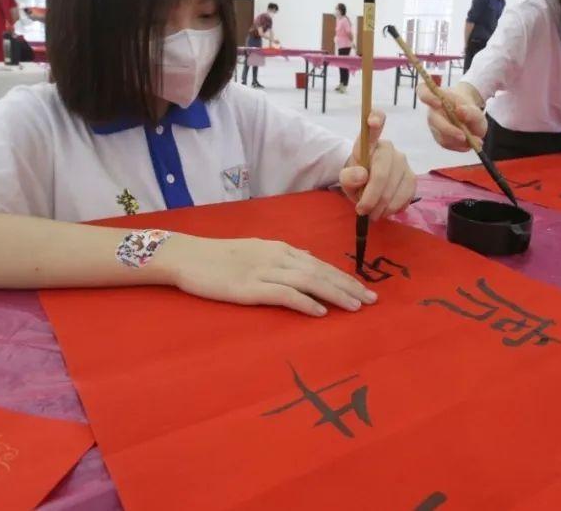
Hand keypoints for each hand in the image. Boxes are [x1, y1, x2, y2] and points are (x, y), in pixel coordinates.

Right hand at [163, 235, 376, 316]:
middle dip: (349, 286)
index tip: (364, 290)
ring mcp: (265, 271)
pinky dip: (305, 302)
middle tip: (372, 300)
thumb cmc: (220, 256)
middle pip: (321, 272)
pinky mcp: (251, 288)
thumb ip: (284, 255)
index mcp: (280, 248)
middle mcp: (278, 257)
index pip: (320, 264)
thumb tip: (309, 257)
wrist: (188, 256)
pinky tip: (320, 312)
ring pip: (309, 281)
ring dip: (335, 294)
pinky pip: (284, 294)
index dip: (344, 277)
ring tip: (355, 307)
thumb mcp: (257, 249)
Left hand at [339, 110, 415, 219]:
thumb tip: (362, 176)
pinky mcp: (412, 178)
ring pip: (394, 188)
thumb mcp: (345, 179)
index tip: (371, 121)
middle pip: (382, 172)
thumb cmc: (357, 178)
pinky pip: (405, 196)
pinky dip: (393, 208)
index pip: (376, 122)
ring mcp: (404, 162)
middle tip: (362, 210)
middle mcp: (389, 148)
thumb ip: (348, 177)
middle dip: (372, 196)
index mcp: (369, 142)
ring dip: (382, 206)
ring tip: (372, 213)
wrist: (369, 187)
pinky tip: (385, 210)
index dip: (376, 118)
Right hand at [418, 83, 486, 151]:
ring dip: (458, 140)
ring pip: (441, 136)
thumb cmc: (470, 110)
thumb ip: (470, 111)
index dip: (428, 97)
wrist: (470, 117)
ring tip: (476, 140)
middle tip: (464, 136)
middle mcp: (432, 112)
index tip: (439, 103)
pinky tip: (470, 143)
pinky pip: (447, 144)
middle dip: (448, 130)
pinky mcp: (439, 138)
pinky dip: (459, 146)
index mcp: (437, 97)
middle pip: (433, 120)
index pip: (423, 92)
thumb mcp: (476, 111)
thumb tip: (459, 111)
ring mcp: (434, 126)